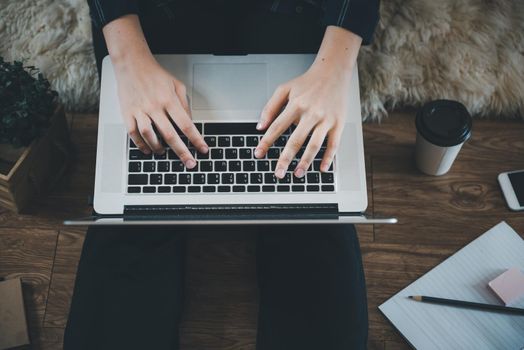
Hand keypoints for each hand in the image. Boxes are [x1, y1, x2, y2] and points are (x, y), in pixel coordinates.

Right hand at [114, 56, 206, 167]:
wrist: (131, 63)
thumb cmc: (155, 74)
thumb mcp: (177, 85)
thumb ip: (184, 104)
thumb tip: (190, 122)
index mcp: (169, 100)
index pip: (186, 125)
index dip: (196, 140)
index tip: (203, 150)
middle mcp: (155, 106)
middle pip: (170, 135)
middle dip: (182, 152)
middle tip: (189, 163)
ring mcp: (140, 110)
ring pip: (150, 136)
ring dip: (158, 148)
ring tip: (164, 153)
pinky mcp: (127, 113)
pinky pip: (133, 133)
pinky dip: (140, 144)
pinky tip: (147, 149)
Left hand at [254, 26, 360, 178]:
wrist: (333, 71)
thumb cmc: (307, 82)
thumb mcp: (285, 89)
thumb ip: (270, 107)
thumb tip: (260, 126)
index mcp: (296, 105)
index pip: (277, 127)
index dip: (266, 142)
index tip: (258, 154)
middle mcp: (311, 113)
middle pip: (295, 141)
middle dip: (285, 159)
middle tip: (278, 173)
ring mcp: (326, 120)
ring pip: (315, 145)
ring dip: (305, 162)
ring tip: (297, 174)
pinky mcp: (338, 123)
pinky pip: (334, 144)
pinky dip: (328, 157)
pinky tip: (321, 168)